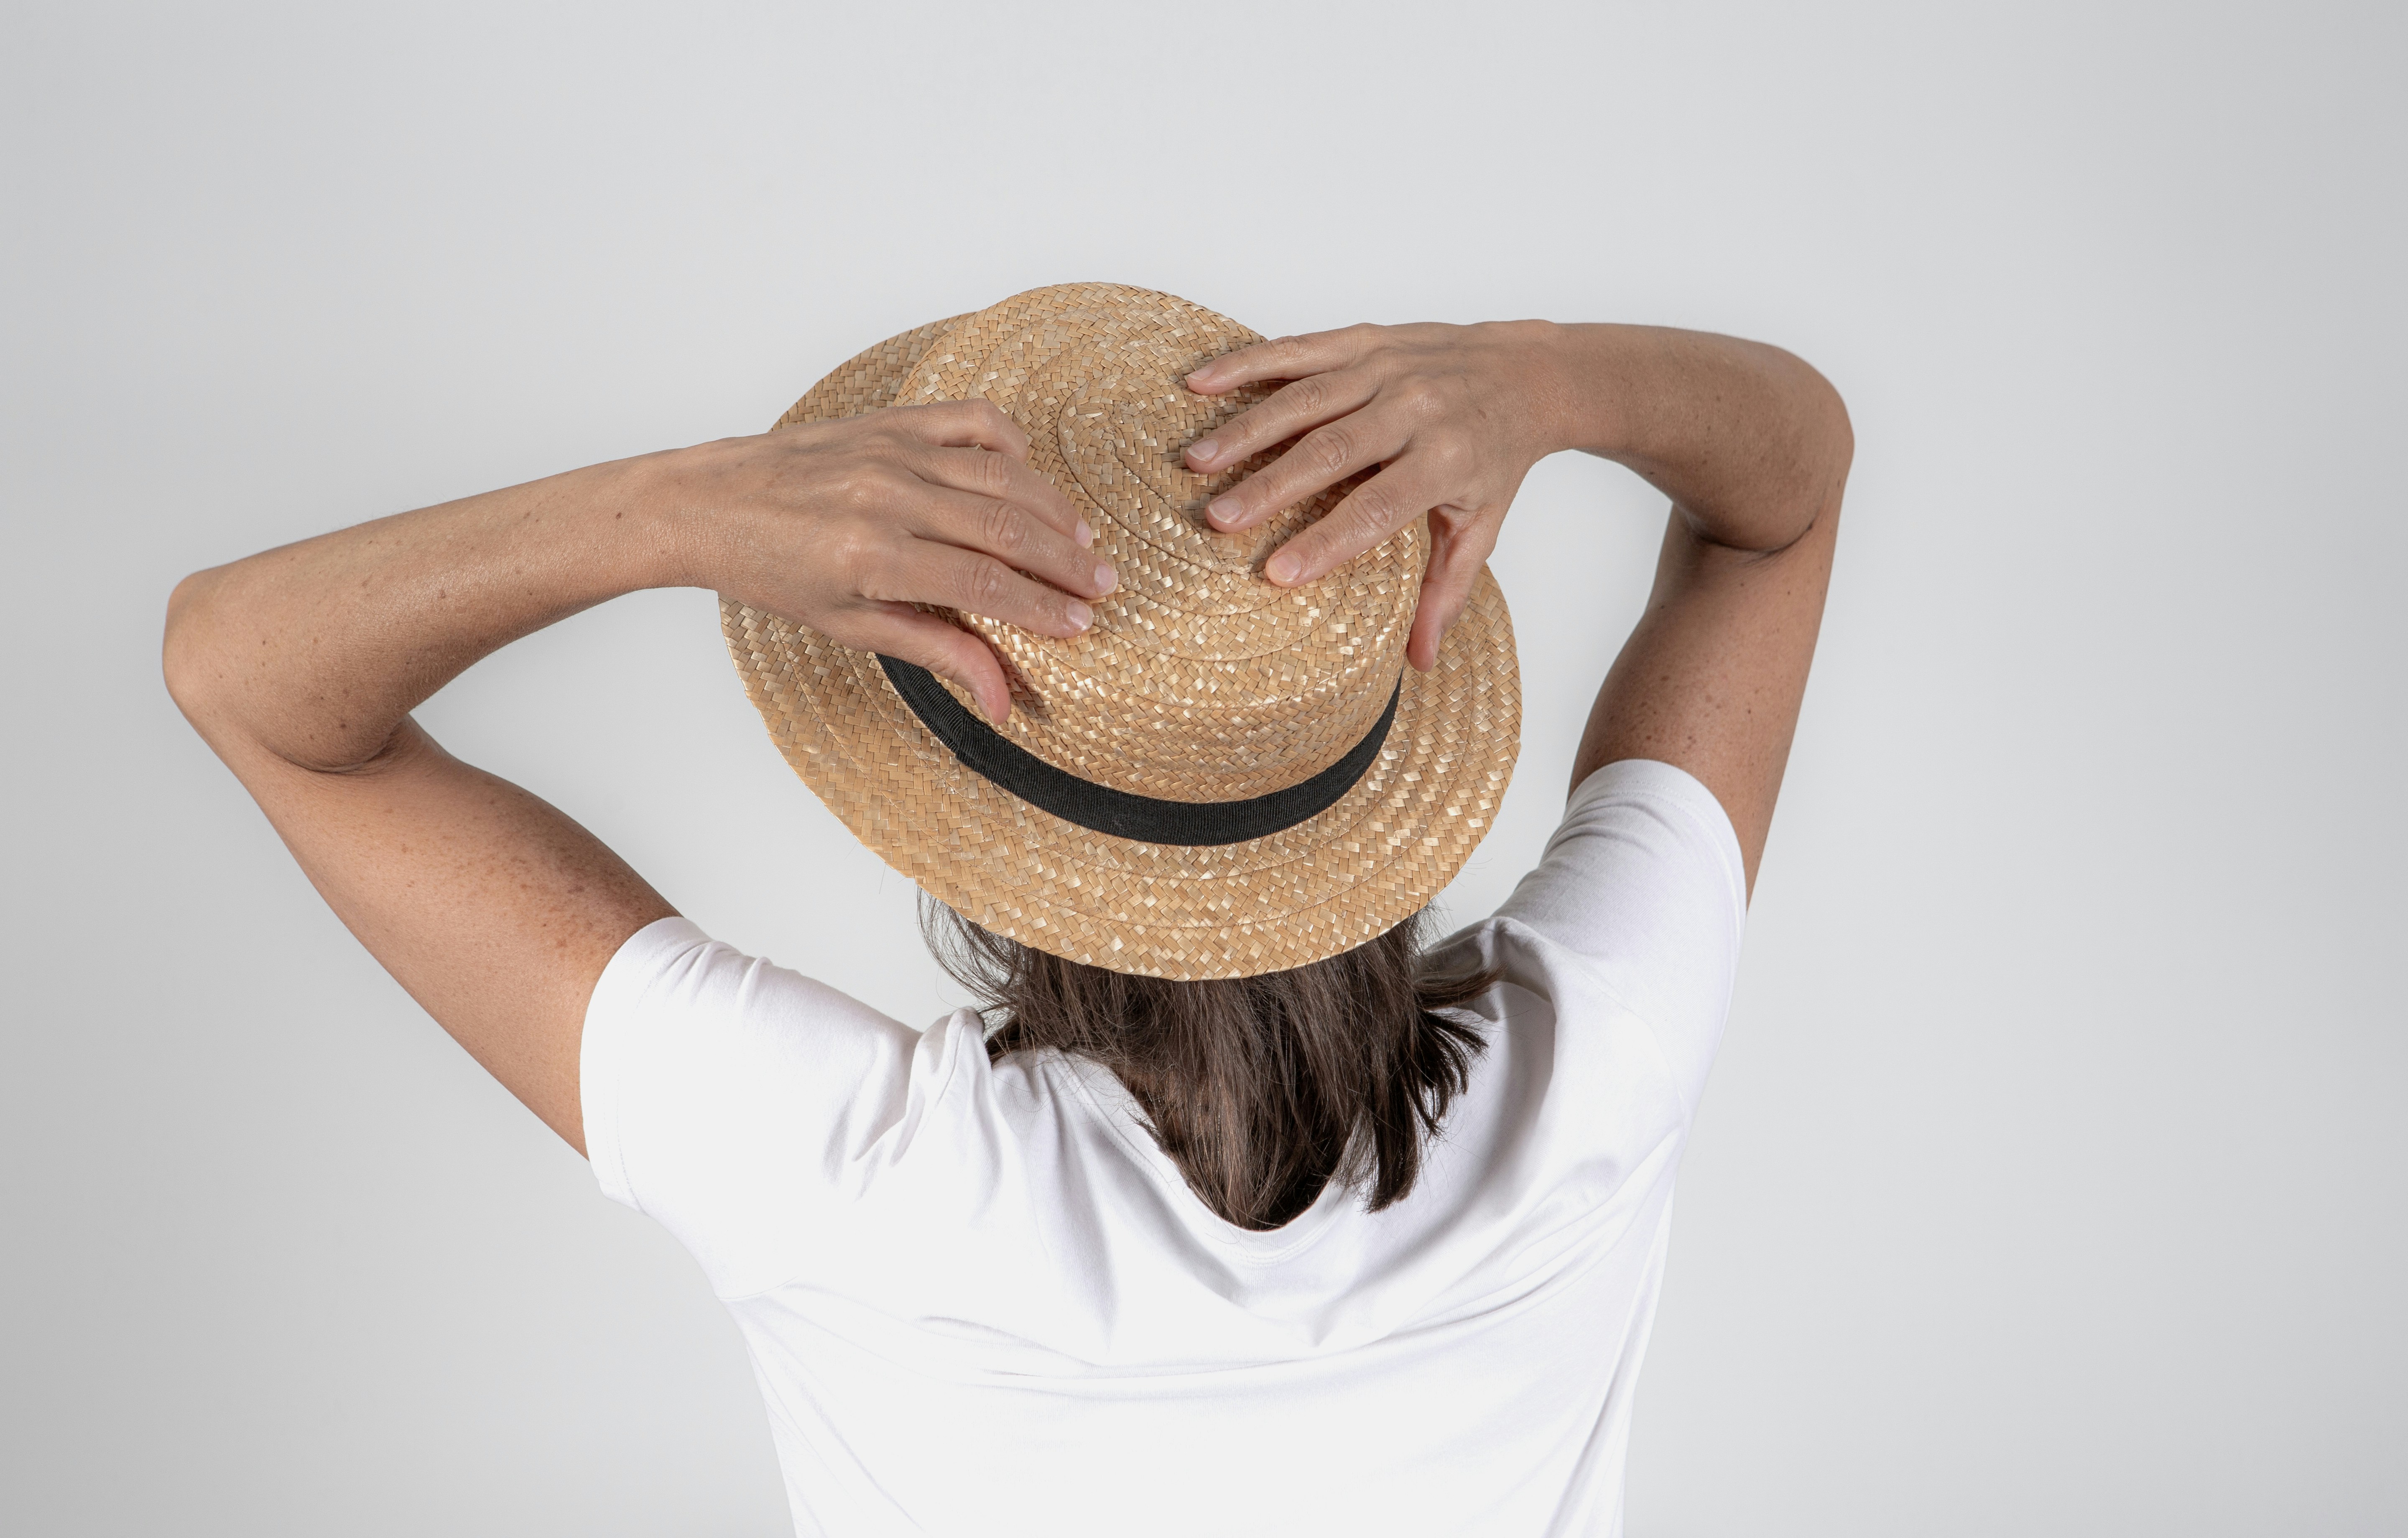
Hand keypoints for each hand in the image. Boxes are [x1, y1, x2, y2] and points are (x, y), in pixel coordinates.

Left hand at [677, 399, 1117, 721]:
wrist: (704, 503)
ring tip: (1085, 543)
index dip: (1043, 607)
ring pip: (1003, 475)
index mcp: (872, 555)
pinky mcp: (890, 419)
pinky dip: (1014, 445)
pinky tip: (1031, 478)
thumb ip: (935, 651)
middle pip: (1007, 529)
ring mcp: (890, 450)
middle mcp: (887, 496)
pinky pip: (973, 420)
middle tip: (1105, 586)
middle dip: (1066, 562)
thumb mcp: (849, 626)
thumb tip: (1004, 699)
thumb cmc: (770, 571)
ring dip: (1054, 511)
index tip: (1081, 625)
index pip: (985, 583)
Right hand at [1182, 321, 1565, 670]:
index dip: (1327, 542)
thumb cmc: (1496, 456)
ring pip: (1306, 400)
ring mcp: (1387, 368)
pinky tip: (1200, 383)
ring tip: (1196, 461)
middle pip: (1331, 451)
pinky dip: (1248, 363)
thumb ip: (1447, 591)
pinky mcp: (1365, 339)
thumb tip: (1420, 662)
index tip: (1277, 573)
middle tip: (1218, 519)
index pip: (1377, 509)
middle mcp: (1415, 410)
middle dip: (1270, 487)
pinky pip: (1300, 349)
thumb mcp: (1482, 526)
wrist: (1528, 372)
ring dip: (1246, 429)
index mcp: (1445, 461)